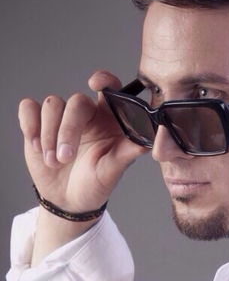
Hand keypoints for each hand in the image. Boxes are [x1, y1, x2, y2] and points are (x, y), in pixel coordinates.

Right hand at [18, 71, 149, 213]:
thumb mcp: (112, 172)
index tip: (94, 83)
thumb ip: (127, 153)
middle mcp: (86, 114)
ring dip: (49, 135)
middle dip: (68, 129)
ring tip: (54, 162)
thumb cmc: (95, 184)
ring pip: (52, 105)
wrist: (69, 201)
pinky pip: (29, 109)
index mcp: (109, 120)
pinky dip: (30, 126)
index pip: (109, 89)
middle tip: (66, 157)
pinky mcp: (38, 124)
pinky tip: (37, 147)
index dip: (104, 79)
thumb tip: (147, 142)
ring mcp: (61, 118)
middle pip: (75, 101)